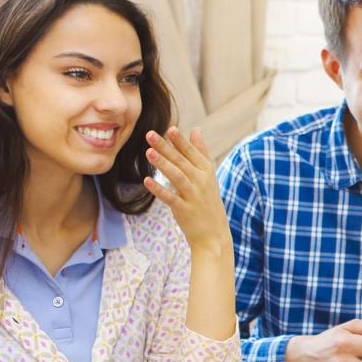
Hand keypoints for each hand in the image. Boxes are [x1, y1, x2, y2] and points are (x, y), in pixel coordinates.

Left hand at [143, 127, 231, 257]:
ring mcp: (193, 196)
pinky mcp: (185, 210)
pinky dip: (159, 189)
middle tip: (150, 134)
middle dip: (166, 147)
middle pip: (181, 161)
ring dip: (163, 164)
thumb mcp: (208, 174)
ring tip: (148, 152)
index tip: (169, 128)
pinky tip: (147, 181)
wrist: (214, 234)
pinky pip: (171, 198)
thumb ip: (200, 152)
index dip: (180, 141)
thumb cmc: (207, 201)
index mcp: (206, 171)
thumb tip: (196, 129)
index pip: (192, 152)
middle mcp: (201, 181)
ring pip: (177, 176)